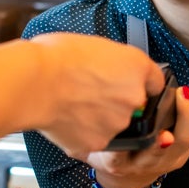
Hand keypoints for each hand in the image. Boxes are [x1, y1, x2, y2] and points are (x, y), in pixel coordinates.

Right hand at [28, 33, 164, 158]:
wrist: (33, 82)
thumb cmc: (55, 56)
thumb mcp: (93, 44)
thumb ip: (113, 60)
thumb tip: (110, 67)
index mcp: (137, 66)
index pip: (155, 81)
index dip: (138, 81)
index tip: (126, 83)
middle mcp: (135, 97)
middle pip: (134, 104)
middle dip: (116, 100)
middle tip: (89, 92)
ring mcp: (118, 123)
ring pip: (114, 123)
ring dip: (99, 117)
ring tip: (73, 104)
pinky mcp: (101, 143)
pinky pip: (95, 138)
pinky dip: (83, 132)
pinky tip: (66, 118)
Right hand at [88, 85, 188, 187]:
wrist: (125, 180)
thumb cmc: (108, 154)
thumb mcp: (88, 148)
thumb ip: (80, 138)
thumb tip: (66, 121)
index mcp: (114, 163)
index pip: (115, 157)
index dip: (122, 149)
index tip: (125, 132)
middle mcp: (139, 165)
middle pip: (156, 152)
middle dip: (165, 128)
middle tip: (168, 103)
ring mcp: (162, 163)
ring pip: (181, 143)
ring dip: (185, 117)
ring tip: (181, 93)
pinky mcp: (178, 158)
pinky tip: (186, 96)